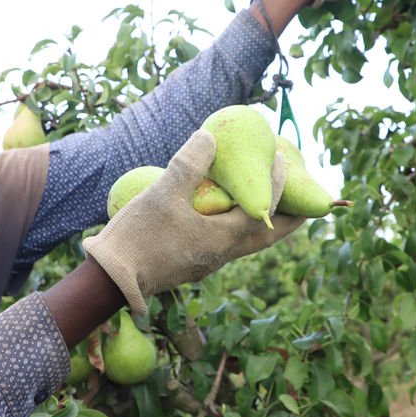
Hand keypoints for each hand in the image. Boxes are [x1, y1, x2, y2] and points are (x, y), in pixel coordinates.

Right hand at [82, 130, 302, 315]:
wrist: (112, 279)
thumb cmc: (138, 236)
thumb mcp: (162, 193)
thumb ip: (189, 164)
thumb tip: (210, 137)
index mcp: (224, 238)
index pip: (264, 209)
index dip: (277, 183)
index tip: (282, 158)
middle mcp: (223, 254)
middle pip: (269, 237)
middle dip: (289, 218)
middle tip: (303, 200)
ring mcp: (208, 262)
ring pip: (249, 243)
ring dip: (264, 223)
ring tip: (267, 202)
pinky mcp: (193, 264)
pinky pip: (228, 244)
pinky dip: (238, 226)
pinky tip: (224, 212)